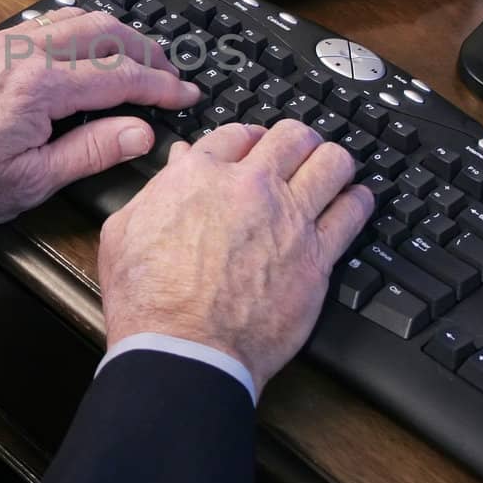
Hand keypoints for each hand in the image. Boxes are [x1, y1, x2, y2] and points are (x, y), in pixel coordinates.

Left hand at [0, 8, 201, 226]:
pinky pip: (48, 22)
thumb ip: (91, 152)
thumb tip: (140, 132)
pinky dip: (82, 29)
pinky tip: (88, 48)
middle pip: (106, 30)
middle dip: (147, 49)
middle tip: (170, 73)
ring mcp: (6, 43)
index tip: (187, 95)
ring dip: (116, 32)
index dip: (162, 86)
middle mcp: (26, 53)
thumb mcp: (29, 182)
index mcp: (41, 87)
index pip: (121, 76)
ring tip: (138, 58)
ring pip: (77, 17)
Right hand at [98, 120, 372, 387]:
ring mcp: (289, 220)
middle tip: (298, 151)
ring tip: (331, 170)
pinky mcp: (318, 257)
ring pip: (333, 162)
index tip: (254, 146)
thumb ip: (156, 190)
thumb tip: (175, 164)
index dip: (248, 136)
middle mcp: (250, 188)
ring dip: (332, 161)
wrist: (184, 350)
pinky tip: (353, 202)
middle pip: (293, 136)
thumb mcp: (124, 231)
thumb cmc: (148, 300)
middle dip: (297, 140)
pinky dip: (357, 200)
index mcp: (200, 175)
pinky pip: (353, 211)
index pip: (238, 133)